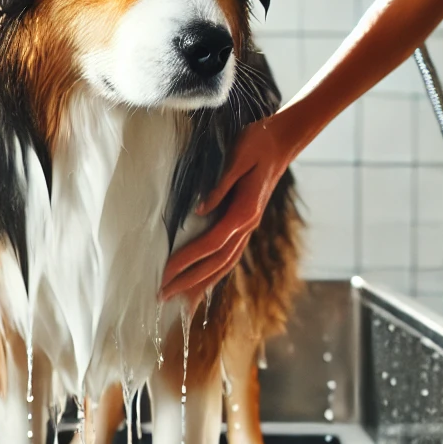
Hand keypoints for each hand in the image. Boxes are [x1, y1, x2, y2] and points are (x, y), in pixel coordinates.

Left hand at [160, 117, 292, 305]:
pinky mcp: (244, 224)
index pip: (212, 244)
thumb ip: (220, 184)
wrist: (280, 142)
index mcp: (244, 212)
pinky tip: (201, 282)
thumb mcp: (237, 156)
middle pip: (217, 263)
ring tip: (180, 301)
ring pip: (225, 264)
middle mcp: (247, 226)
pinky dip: (213, 272)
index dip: (188, 261)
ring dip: (202, 284)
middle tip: (162, 296)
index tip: (165, 274)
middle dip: (190, 282)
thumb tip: (199, 210)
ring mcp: (247, 227)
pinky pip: (228, 255)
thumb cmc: (256, 143)